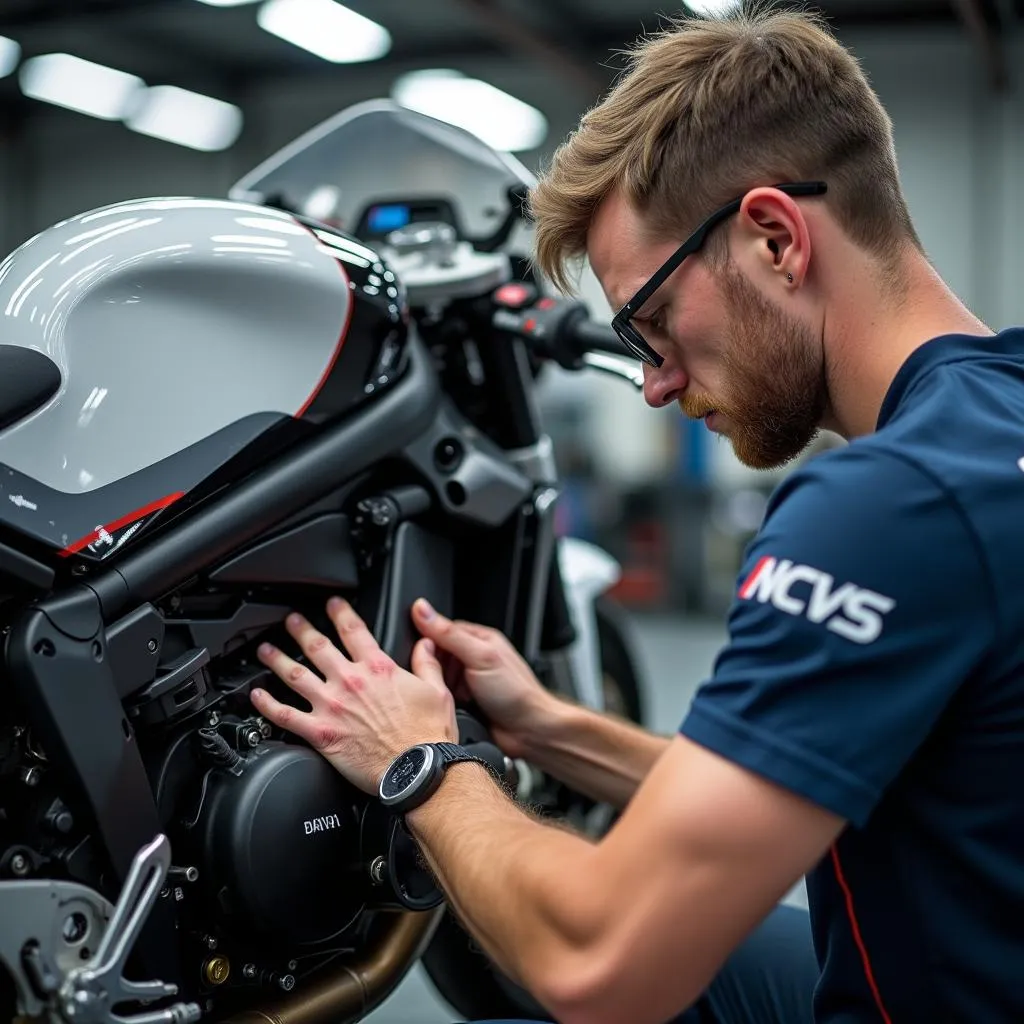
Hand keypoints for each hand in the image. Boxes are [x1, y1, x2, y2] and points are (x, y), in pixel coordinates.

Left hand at [250, 597, 456, 793]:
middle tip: (291, 621)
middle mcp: (350, 682)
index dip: (340, 613)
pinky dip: (267, 705)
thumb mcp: (436, 691)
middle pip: (317, 647)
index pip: (354, 631)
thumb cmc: (427, 736)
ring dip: (276, 660)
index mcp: (378, 669)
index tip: (331, 604)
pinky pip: (285, 716)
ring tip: (265, 651)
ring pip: (295, 675)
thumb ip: (427, 664)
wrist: (415, 771)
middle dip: (301, 630)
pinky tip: (257, 696)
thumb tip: (426, 644)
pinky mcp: (321, 733)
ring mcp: (332, 707)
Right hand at [411, 599, 558, 758]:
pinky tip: (448, 707)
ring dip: (437, 686)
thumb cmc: (515, 692)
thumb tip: (422, 609)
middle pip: (438, 655)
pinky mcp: (466, 702)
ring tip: (446, 693)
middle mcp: (474, 658)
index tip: (417, 651)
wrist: (529, 731)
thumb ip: (449, 634)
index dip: (427, 640)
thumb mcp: (479, 656)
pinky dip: (441, 702)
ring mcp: (470, 681)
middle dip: (432, 666)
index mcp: (479, 639)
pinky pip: (442, 698)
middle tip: (434, 676)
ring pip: (438, 678)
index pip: (441, 630)